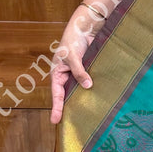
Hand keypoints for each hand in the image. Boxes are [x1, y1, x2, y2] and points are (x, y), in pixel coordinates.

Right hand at [50, 5, 100, 123]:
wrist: (84, 28)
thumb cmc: (73, 41)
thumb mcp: (73, 57)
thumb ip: (79, 72)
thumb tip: (87, 86)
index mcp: (57, 73)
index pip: (56, 94)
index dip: (56, 107)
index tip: (55, 121)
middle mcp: (65, 76)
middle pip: (66, 95)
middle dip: (68, 108)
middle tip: (71, 123)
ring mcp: (76, 74)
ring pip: (78, 90)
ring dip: (81, 99)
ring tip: (84, 116)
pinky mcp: (86, 71)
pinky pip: (87, 83)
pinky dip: (91, 90)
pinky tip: (97, 99)